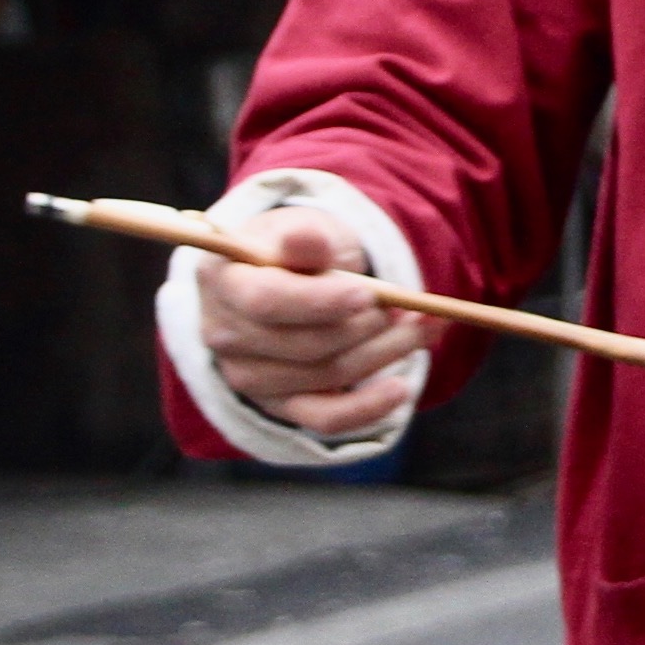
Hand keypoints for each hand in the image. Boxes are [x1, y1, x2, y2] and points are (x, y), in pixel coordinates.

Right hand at [195, 213, 428, 437]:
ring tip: (421, 325)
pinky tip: (398, 389)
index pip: (266, 300)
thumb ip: (306, 238)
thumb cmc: (300, 249)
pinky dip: (366, 407)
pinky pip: (322, 417)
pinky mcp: (277, 404)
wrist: (293, 276)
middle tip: (411, 305)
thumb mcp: (304, 227)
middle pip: (305, 343)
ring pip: (325, 375)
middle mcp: (225, 335)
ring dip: (384, 351)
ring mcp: (247, 375)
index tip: (368, 294)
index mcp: (223, 280)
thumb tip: (307, 239)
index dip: (320, 301)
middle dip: (369, 324)